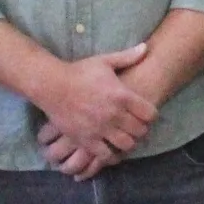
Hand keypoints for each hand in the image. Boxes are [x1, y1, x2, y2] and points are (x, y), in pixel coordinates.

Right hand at [33, 43, 155, 178]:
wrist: (52, 85)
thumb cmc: (79, 72)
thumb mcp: (104, 61)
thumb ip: (127, 57)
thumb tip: (146, 48)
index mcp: (122, 95)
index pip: (150, 114)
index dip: (151, 115)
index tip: (146, 114)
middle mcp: (114, 114)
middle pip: (141, 131)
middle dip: (142, 130)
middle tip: (136, 128)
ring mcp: (100, 129)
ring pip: (126, 145)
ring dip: (128, 143)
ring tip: (124, 138)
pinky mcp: (86, 140)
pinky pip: (106, 155)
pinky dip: (111, 155)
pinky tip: (111, 149)